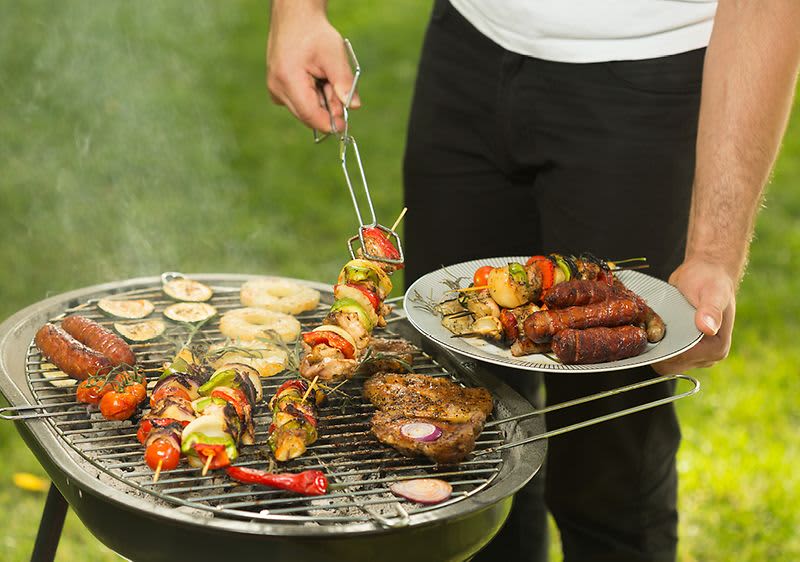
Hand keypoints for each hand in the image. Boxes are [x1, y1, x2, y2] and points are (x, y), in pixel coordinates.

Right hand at [266, 1, 359, 132]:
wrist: (295, 17)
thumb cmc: (314, 33)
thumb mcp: (335, 55)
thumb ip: (344, 83)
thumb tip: (354, 107)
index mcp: (287, 80)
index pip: (310, 115)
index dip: (330, 123)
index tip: (345, 122)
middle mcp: (277, 89)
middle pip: (308, 115)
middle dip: (328, 108)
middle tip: (337, 87)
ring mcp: (275, 90)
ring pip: (305, 110)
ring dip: (321, 100)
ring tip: (324, 76)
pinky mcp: (278, 90)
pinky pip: (300, 103)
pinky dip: (313, 96)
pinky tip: (316, 78)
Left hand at [652, 258, 735, 374]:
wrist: (705, 272)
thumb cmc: (710, 280)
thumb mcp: (712, 292)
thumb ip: (710, 310)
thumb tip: (708, 328)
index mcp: (717, 348)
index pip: (683, 359)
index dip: (665, 347)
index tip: (653, 330)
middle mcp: (706, 356)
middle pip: (670, 365)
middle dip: (656, 348)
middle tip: (647, 326)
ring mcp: (693, 354)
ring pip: (663, 361)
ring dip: (652, 346)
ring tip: (648, 325)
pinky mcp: (681, 348)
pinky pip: (661, 353)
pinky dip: (653, 343)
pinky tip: (649, 326)